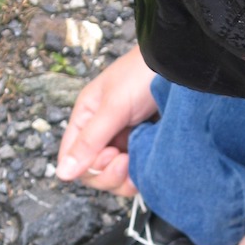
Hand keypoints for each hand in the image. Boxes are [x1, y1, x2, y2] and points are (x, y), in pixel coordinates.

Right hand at [56, 45, 157, 195]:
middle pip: (93, 172)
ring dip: (126, 177)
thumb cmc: (142, 75)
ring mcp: (125, 142)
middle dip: (109, 174)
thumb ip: (89, 141)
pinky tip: (152, 163)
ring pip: (116, 178)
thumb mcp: (113, 107)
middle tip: (126, 158)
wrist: (181, 66)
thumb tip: (62, 173)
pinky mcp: (145, 148)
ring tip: (142, 158)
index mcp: (86, 119)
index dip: (87, 166)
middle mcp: (102, 133)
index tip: (110, 154)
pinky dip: (142, 174)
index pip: (71, 157)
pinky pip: (136, 173)